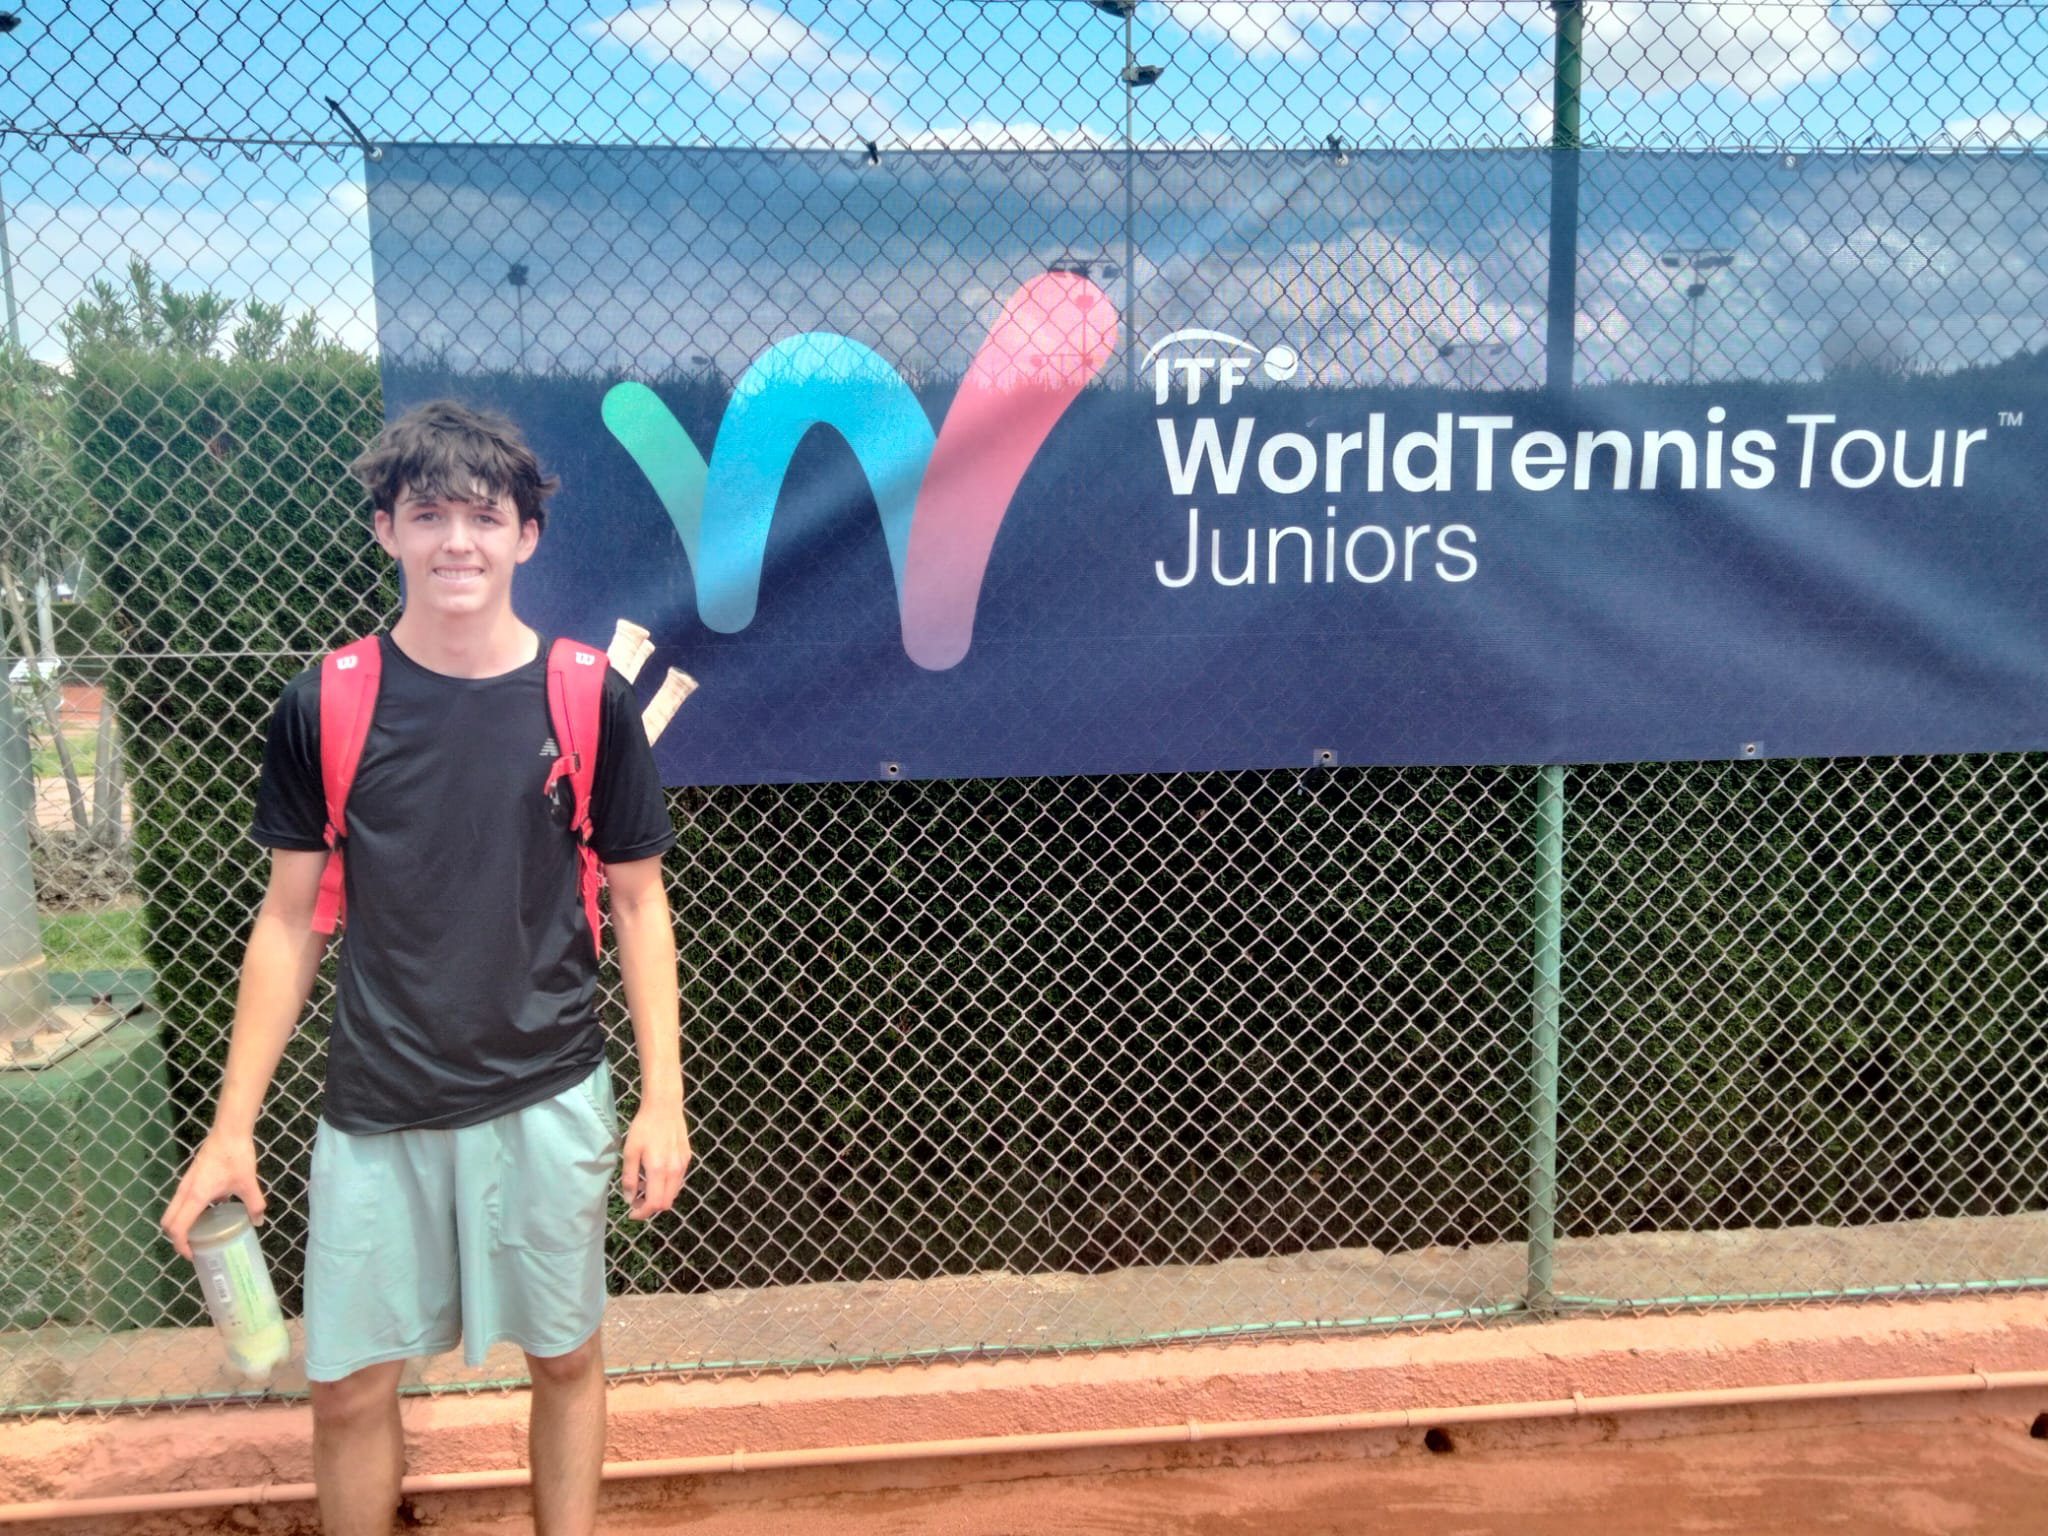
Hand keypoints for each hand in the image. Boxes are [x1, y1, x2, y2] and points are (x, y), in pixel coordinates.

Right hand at [161, 1132, 264, 1259]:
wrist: (228, 1131)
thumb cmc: (237, 1157)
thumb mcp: (248, 1184)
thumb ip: (254, 1205)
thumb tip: (258, 1222)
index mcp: (196, 1197)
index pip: (177, 1228)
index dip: (180, 1245)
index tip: (192, 1254)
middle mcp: (184, 1192)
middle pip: (168, 1222)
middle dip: (176, 1238)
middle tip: (194, 1246)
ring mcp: (185, 1184)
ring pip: (172, 1211)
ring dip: (180, 1224)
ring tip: (200, 1234)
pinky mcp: (189, 1178)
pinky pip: (180, 1201)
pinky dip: (186, 1212)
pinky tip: (209, 1213)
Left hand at [620, 1101, 690, 1221]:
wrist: (664, 1106)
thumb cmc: (644, 1127)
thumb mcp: (630, 1151)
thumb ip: (629, 1177)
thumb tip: (630, 1198)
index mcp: (658, 1170)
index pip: (654, 1204)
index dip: (642, 1213)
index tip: (631, 1213)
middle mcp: (674, 1170)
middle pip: (665, 1203)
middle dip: (650, 1207)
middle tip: (635, 1200)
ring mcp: (683, 1165)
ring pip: (673, 1193)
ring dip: (658, 1196)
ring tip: (643, 1183)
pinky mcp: (687, 1158)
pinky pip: (677, 1181)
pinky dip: (666, 1185)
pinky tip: (655, 1172)